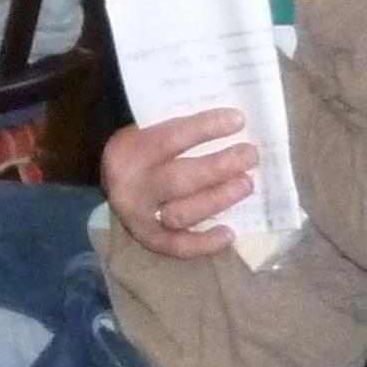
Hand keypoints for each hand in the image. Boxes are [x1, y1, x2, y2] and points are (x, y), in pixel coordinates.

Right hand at [98, 108, 255, 259]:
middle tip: (250, 155)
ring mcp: (139, 217)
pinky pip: (178, 245)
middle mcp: (131, 187)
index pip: (170, 138)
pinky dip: (205, 243)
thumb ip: (177, 128)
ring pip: (182, 213)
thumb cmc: (142, 151)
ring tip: (247, 184)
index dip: (205, 129)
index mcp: (128, 151)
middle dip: (220, 167)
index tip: (237, 120)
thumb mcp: (146, 131)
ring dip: (218, 199)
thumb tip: (230, 121)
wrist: (116, 182)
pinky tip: (230, 233)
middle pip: (179, 179)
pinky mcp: (149, 239)